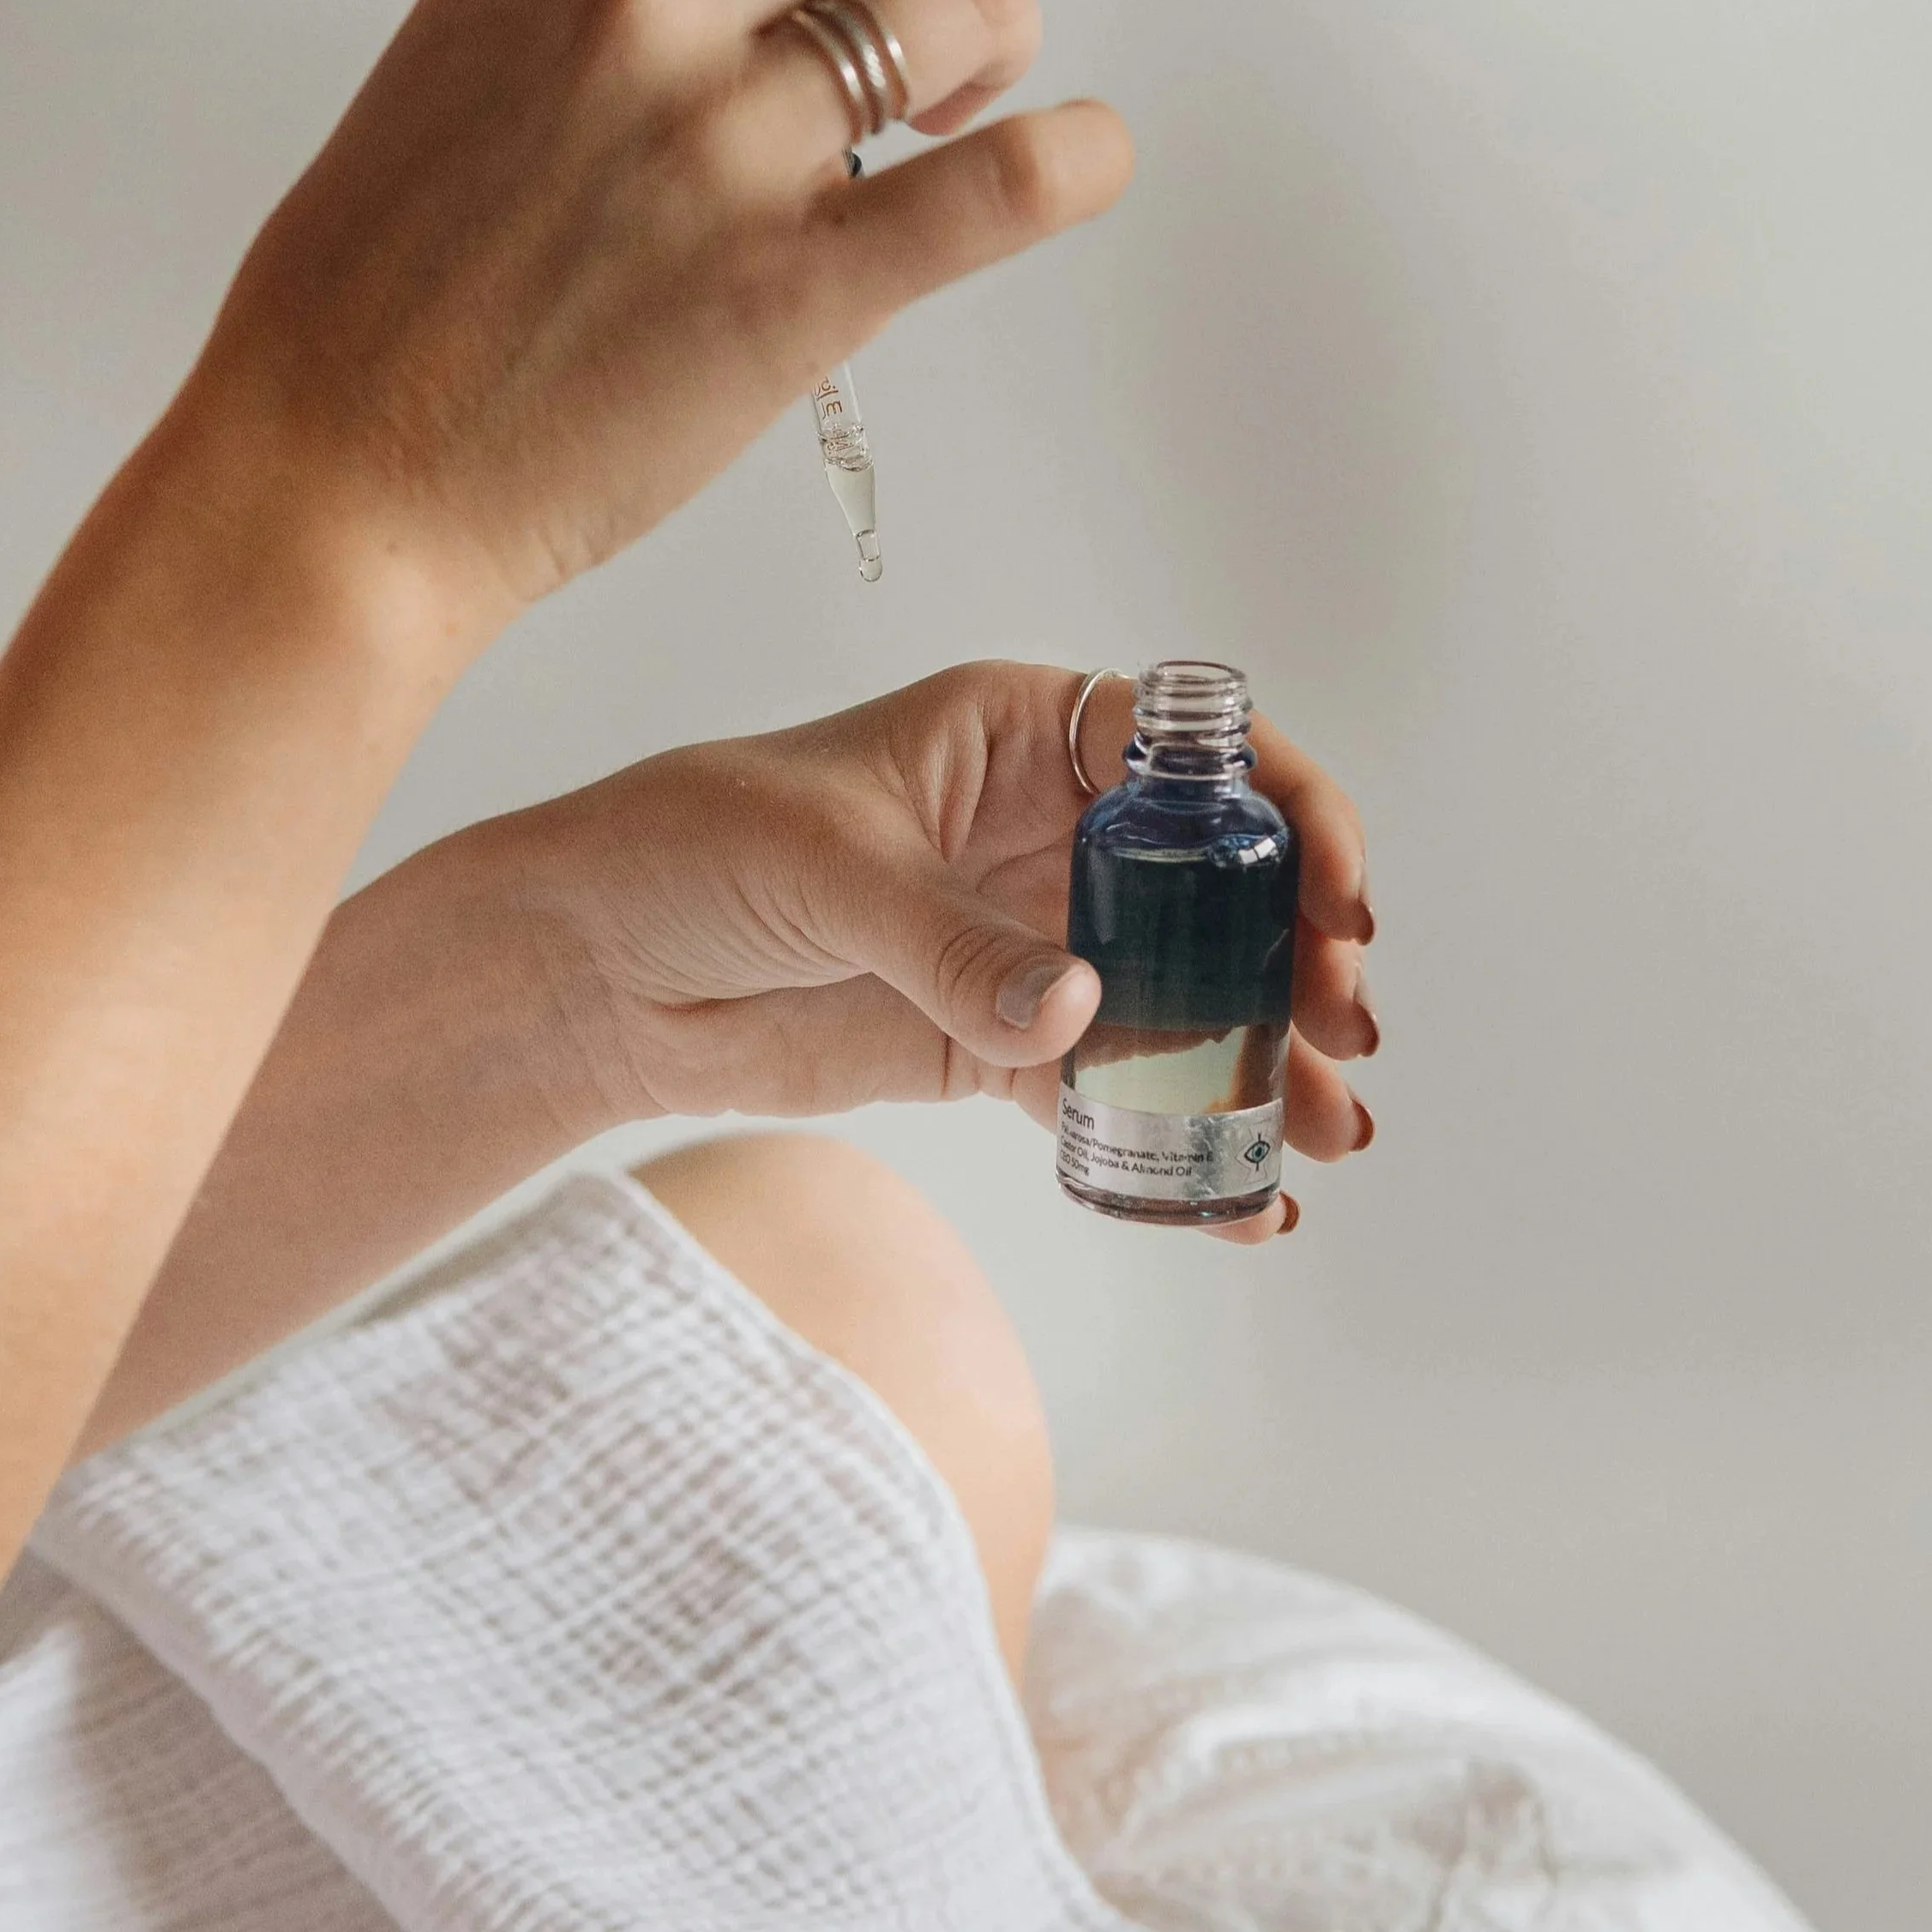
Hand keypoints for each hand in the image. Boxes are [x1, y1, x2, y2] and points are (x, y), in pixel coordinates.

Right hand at [178, 0, 1131, 624]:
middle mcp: (646, 15)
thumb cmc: (363, 323)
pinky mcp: (803, 282)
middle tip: (920, 57)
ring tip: (971, 106)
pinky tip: (1091, 157)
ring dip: (984, 41)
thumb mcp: (440, 91)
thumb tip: (692, 38)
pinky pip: (1000, 182)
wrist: (337, 481)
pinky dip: (1074, 158)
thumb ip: (564, 34)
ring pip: (949, 6)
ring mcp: (731, 143)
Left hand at [511, 662, 1376, 1240]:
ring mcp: (1027, 939)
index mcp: (1021, 733)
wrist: (586, 967)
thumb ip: (953, 942)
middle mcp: (1047, 830)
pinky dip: (1173, 1140)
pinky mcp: (993, 1040)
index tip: (1335, 891)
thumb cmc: (686, 848)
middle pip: (1216, 882)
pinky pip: (1107, 1088)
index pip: (1196, 751)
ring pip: (1181, 992)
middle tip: (1345, 1026)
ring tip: (1328, 1129)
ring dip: (1261, 1056)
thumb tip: (1078, 1009)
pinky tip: (1239, 1198)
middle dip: (1297, 950)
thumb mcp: (826, 869)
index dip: (1287, 809)